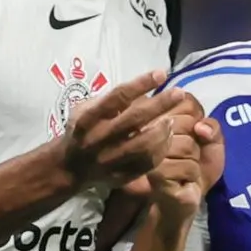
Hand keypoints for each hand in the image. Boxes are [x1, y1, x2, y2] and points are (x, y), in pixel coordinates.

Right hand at [59, 71, 198, 193]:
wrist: (71, 167)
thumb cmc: (83, 130)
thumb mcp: (85, 109)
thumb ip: (110, 100)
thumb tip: (142, 89)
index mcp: (88, 118)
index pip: (118, 96)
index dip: (141, 83)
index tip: (161, 74)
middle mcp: (98, 139)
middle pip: (135, 119)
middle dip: (160, 104)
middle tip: (179, 93)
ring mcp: (109, 160)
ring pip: (144, 145)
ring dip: (163, 130)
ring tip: (173, 119)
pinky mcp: (120, 176)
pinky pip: (147, 164)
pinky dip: (161, 149)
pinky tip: (167, 138)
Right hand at [123, 105, 222, 217]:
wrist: (186, 198)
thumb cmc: (197, 165)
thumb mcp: (212, 141)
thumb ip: (212, 126)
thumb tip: (201, 127)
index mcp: (159, 114)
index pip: (187, 102)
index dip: (198, 121)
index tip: (193, 135)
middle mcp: (147, 128)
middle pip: (186, 122)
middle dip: (196, 143)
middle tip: (188, 156)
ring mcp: (147, 151)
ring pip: (186, 145)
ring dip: (194, 161)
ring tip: (184, 168)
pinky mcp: (153, 172)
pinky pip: (185, 166)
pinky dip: (191, 175)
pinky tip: (182, 180)